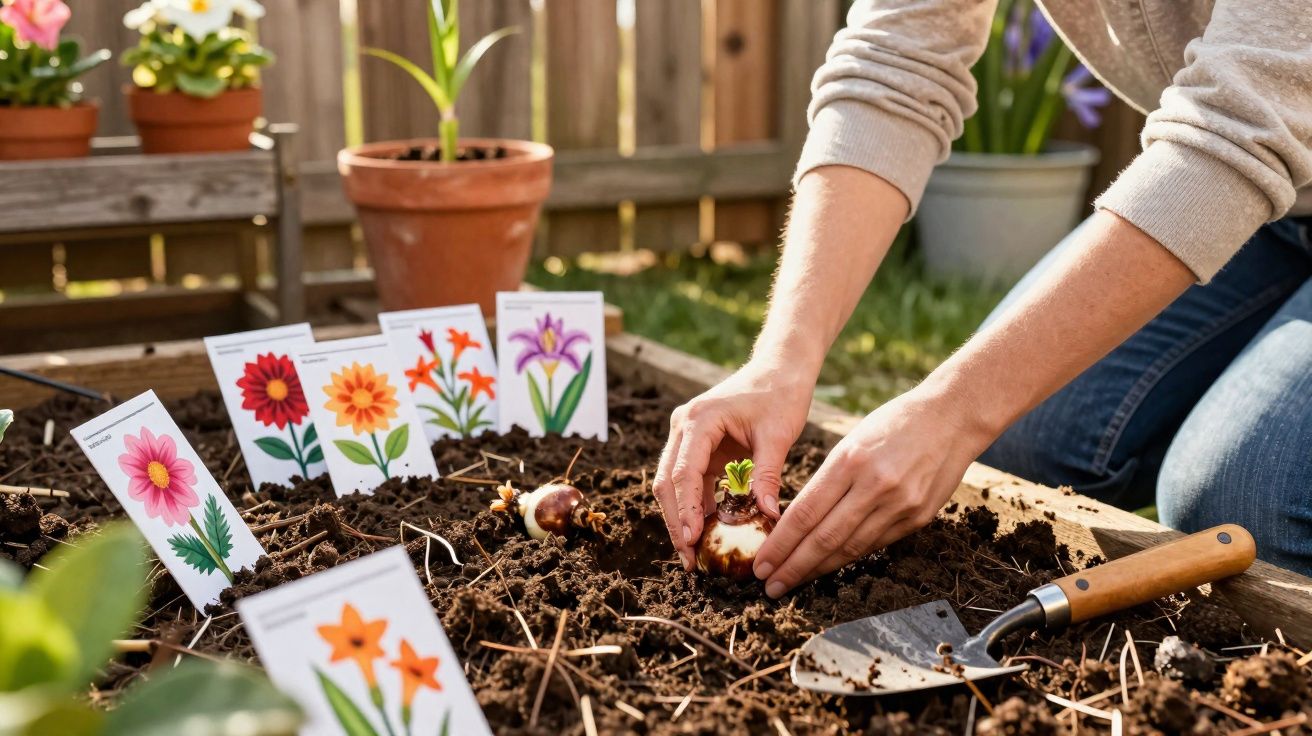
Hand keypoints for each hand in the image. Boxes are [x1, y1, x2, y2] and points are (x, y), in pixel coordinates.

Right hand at [653, 360, 813, 569]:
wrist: (779, 368)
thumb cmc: (779, 394)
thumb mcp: (778, 435)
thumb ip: (767, 474)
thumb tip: (768, 515)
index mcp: (699, 420)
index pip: (684, 472)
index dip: (687, 509)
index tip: (692, 540)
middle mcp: (684, 427)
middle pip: (668, 482)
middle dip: (677, 522)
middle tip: (689, 559)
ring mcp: (687, 436)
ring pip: (673, 485)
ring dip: (682, 518)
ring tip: (693, 554)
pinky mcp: (697, 446)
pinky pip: (690, 481)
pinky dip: (696, 506)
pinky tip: (706, 532)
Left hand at [751, 385, 994, 597]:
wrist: (952, 418)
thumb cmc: (894, 423)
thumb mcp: (852, 440)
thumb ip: (829, 480)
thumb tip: (800, 520)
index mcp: (850, 460)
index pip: (806, 512)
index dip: (780, 543)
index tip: (761, 563)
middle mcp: (874, 486)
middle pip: (825, 538)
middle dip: (793, 566)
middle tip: (769, 585)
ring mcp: (900, 505)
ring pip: (850, 548)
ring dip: (818, 569)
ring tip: (793, 581)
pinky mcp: (918, 518)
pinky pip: (875, 544)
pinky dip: (848, 558)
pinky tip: (828, 566)